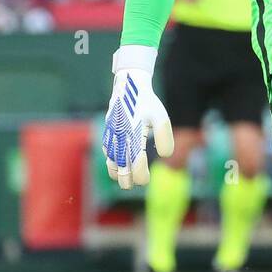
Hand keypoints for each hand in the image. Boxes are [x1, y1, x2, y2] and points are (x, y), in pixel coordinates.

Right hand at [102, 45, 173, 188]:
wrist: (129, 87)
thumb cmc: (147, 103)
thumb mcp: (161, 117)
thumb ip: (164, 136)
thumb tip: (165, 155)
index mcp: (134, 134)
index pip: (135, 164)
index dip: (140, 175)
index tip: (146, 180)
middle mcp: (120, 137)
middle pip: (120, 168)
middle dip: (127, 180)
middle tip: (135, 184)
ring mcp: (111, 136)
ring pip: (110, 162)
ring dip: (117, 173)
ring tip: (125, 180)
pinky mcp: (107, 133)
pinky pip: (107, 152)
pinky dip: (111, 162)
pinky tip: (117, 165)